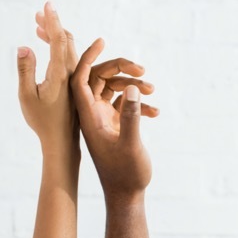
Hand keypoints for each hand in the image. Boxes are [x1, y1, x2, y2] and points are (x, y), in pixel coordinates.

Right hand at [17, 1, 77, 158]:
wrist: (62, 142)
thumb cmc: (42, 122)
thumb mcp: (27, 97)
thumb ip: (25, 70)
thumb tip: (24, 47)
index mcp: (60, 73)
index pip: (58, 39)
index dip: (53, 20)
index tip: (47, 4)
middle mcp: (70, 73)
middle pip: (65, 40)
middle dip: (52, 24)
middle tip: (38, 12)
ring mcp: (73, 79)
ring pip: (67, 49)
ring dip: (55, 35)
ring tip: (39, 26)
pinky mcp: (73, 85)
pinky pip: (68, 58)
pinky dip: (58, 48)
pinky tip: (48, 48)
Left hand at [72, 38, 159, 201]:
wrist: (126, 196)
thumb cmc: (126, 174)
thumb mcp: (130, 144)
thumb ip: (132, 116)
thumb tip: (132, 88)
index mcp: (88, 117)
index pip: (80, 79)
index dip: (87, 57)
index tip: (102, 41)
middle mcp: (92, 115)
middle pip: (98, 79)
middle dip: (118, 69)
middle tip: (141, 68)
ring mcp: (103, 119)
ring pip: (113, 89)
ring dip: (132, 85)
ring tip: (153, 90)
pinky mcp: (115, 125)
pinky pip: (124, 104)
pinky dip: (139, 103)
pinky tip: (156, 112)